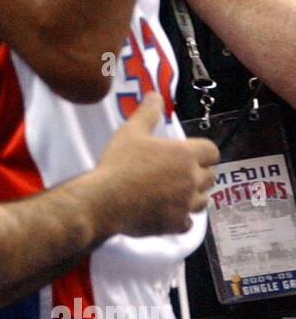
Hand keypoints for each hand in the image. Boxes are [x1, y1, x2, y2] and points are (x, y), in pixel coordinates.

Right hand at [95, 93, 216, 236]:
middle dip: (199, 174)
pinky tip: (166, 213)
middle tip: (178, 174)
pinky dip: (180, 219)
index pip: (212, 151)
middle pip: (211, 176)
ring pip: (203, 201)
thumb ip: (147, 113)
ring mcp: (186, 204)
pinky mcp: (176, 224)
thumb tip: (155, 94)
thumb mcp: (130, 132)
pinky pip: (188, 222)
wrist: (105, 200)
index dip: (203, 152)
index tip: (189, 154)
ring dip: (193, 197)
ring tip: (174, 195)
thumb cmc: (119, 163)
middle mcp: (192, 179)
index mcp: (185, 154)